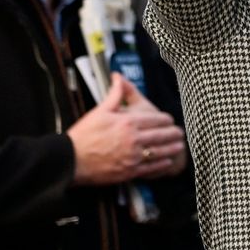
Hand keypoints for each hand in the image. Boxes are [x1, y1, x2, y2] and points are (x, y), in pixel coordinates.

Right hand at [67, 73, 186, 185]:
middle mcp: (134, 139)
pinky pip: (151, 167)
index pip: (157, 119)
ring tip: (179, 146)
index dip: (166, 120)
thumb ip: (115, 94)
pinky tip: (167, 161)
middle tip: (180, 133)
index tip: (169, 120)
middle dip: (173, 133)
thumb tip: (119, 77)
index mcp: (129, 122)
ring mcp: (132, 156)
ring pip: (160, 151)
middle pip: (162, 135)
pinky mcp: (128, 172)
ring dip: (172, 148)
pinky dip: (162, 164)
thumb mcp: (100, 110)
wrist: (69, 161)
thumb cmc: (83, 135)